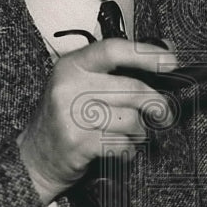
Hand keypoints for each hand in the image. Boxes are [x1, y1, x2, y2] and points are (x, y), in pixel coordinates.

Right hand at [17, 39, 177, 204]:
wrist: (35, 158)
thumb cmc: (67, 118)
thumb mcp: (84, 85)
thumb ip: (121, 68)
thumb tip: (168, 49)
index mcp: (72, 65)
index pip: (113, 50)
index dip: (146, 54)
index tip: (171, 62)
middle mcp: (69, 86)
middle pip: (132, 89)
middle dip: (156, 105)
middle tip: (164, 114)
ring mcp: (72, 114)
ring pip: (132, 119)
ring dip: (139, 132)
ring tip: (130, 135)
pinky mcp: (78, 142)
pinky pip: (122, 143)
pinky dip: (128, 150)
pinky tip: (118, 149)